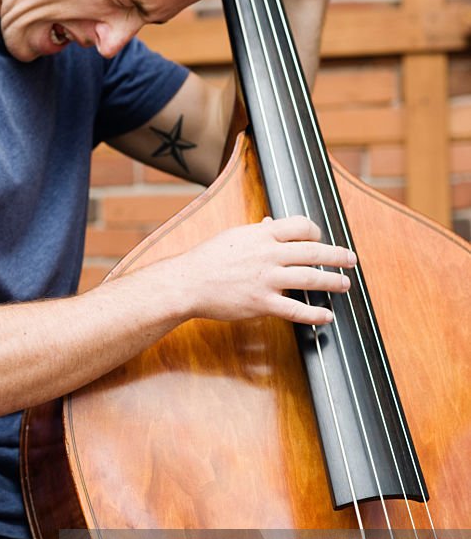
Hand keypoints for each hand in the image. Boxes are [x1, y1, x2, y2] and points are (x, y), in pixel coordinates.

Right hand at [175, 215, 355, 325]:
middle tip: (350, 260)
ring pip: (310, 278)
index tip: (321, 239)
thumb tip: (270, 223)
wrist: (188, 283)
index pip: (301, 226)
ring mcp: (267, 279)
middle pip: (313, 251)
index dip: (316, 232)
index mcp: (262, 234)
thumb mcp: (234, 237)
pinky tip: (326, 316)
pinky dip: (314, 314)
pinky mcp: (262, 303)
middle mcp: (268, 254)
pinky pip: (295, 309)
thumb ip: (257, 232)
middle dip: (337, 256)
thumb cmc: (207, 259)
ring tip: (344, 284)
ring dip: (332, 281)